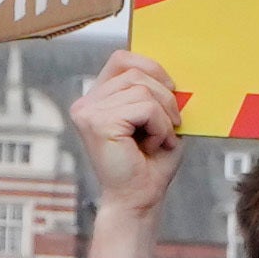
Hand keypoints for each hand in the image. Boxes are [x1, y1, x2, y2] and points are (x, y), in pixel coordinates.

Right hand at [73, 48, 180, 257]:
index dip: (151, 67)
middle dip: (165, 97)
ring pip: (143, 90)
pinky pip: (144, 107)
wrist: (139, 198)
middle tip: (171, 126)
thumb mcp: (156, 119)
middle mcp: (85, 103)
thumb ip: (155, 93)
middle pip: (136, 72)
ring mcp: (88, 112)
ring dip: (163, 116)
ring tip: (158, 139)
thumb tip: (173, 72)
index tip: (171, 90)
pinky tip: (151, 144)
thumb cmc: (149, 163)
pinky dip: (159, 126)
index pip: (121, 59)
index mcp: (96, 100)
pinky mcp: (97, 123)